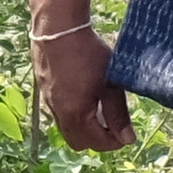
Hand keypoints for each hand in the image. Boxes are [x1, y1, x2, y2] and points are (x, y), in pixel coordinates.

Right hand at [33, 13, 130, 149]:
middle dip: (98, 139)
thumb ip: (118, 114)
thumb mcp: (110, 84)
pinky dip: (74, 116)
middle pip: (79, 142)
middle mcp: (58, 114)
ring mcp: (49, 103)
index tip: (128, 133)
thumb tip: (128, 139)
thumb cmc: (88, 54)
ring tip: (101, 110)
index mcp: (75, 115)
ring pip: (67, 129)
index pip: (97, 143)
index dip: (115, 142)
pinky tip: (86, 97)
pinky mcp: (45, 92)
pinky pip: (60, 115)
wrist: (57, 29)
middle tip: (114, 125)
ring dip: (85, 128)